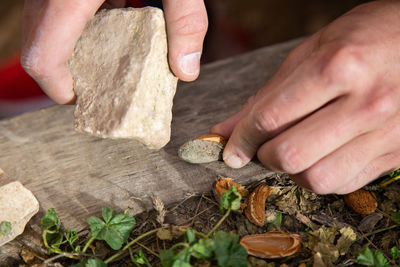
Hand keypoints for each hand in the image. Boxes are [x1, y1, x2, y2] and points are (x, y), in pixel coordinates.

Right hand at [21, 0, 206, 103]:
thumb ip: (184, 20)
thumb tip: (187, 71)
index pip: (41, 57)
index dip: (56, 88)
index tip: (79, 100)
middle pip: (39, 41)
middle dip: (64, 69)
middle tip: (97, 81)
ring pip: (47, 21)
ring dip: (73, 44)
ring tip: (110, 54)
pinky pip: (61, 2)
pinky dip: (82, 18)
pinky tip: (116, 15)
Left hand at [211, 0, 399, 193]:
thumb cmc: (366, 38)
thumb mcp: (312, 51)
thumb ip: (268, 94)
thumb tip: (226, 130)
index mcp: (337, 67)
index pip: (270, 118)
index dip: (241, 139)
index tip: (231, 149)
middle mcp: (365, 103)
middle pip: (290, 156)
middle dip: (264, 156)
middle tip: (264, 145)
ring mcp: (385, 132)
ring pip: (316, 179)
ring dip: (294, 171)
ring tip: (297, 148)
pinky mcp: (397, 153)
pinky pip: (344, 184)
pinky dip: (321, 175)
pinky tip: (322, 154)